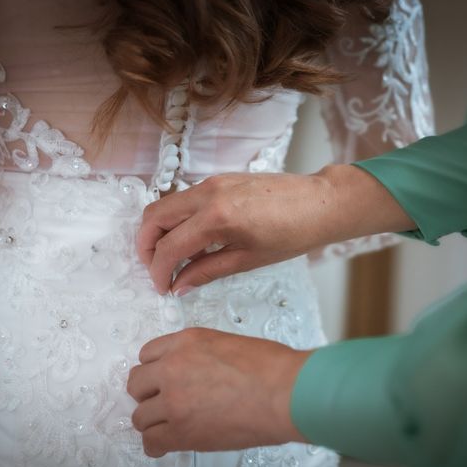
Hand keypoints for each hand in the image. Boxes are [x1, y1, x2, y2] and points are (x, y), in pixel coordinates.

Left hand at [127, 328, 310, 456]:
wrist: (284, 393)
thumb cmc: (271, 368)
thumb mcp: (229, 344)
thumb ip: (203, 355)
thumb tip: (198, 370)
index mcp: (186, 342)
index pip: (148, 354)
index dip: (156, 369)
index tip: (160, 378)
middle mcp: (173, 368)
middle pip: (136, 383)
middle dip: (148, 393)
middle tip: (162, 400)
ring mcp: (174, 401)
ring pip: (140, 416)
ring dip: (154, 420)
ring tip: (169, 423)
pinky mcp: (181, 431)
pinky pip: (151, 442)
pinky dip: (158, 444)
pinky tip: (168, 441)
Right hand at [137, 164, 412, 293]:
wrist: (320, 203)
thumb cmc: (292, 234)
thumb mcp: (248, 259)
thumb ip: (207, 271)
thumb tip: (179, 285)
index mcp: (217, 217)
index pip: (169, 246)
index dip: (159, 271)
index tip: (162, 287)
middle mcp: (208, 193)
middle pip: (154, 216)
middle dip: (146, 246)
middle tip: (156, 269)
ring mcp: (212, 182)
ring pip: (166, 204)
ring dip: (159, 230)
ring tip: (171, 257)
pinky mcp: (219, 178)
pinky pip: (184, 198)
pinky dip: (177, 218)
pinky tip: (191, 239)